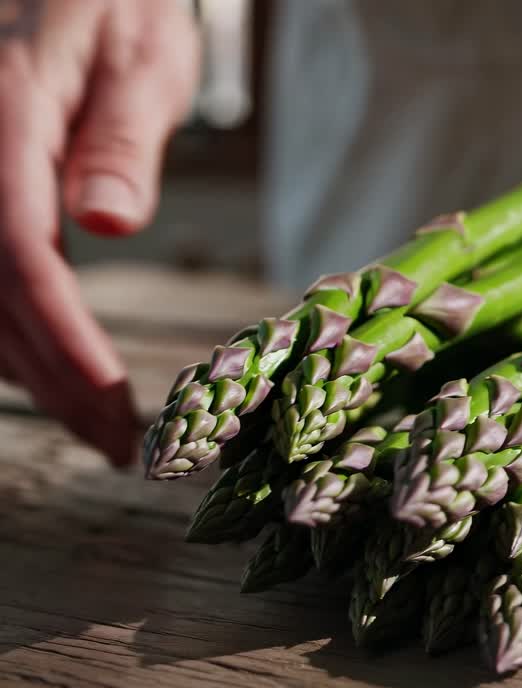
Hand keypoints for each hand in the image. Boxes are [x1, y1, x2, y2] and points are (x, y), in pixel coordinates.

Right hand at [0, 0, 198, 465]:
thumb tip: (109, 222)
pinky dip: (7, 331)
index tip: (114, 405)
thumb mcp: (142, 55)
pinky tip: (48, 367)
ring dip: (27, 370)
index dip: (63, 340)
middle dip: (52, 379)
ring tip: (95, 425)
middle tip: (120, 444)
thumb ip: (121, 137)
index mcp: (5, 114)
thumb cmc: (119, 5)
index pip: (19, 251)